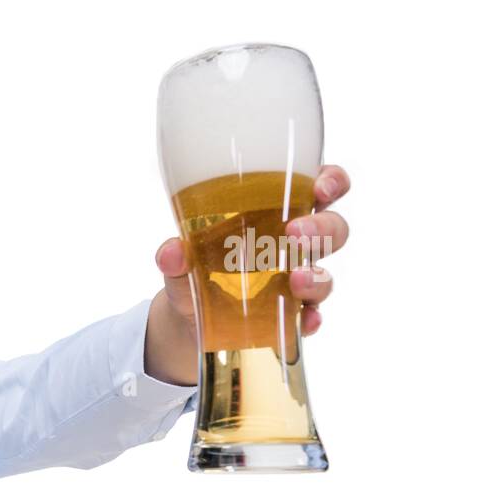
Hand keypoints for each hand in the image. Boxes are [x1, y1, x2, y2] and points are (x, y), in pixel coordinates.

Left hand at [146, 164, 351, 384]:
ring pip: (325, 274)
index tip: (322, 185)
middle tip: (295, 233)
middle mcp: (294, 247)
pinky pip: (311, 317)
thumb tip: (170, 252)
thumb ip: (176, 255)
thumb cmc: (196, 270)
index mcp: (276, 214)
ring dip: (317, 276)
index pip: (318, 188)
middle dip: (323, 228)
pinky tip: (304, 320)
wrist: (187, 320)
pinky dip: (311, 319)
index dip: (331, 181)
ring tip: (296, 280)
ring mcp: (296, 283)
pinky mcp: (290, 317)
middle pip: (333, 230)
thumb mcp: (181, 261)